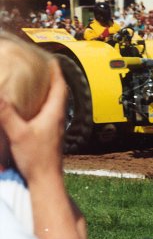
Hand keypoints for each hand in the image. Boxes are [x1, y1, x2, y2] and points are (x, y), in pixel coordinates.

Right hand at [0, 60, 66, 181]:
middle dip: (52, 78)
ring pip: (55, 103)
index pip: (60, 86)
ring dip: (48, 91)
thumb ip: (6, 114)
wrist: (46, 180)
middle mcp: (59, 117)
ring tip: (37, 82)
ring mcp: (56, 126)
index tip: (51, 59)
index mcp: (55, 113)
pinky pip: (49, 113)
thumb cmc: (36, 158)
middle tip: (41, 67)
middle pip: (59, 92)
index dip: (56, 71)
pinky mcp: (51, 134)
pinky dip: (43, 104)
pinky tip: (32, 107)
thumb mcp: (18, 133)